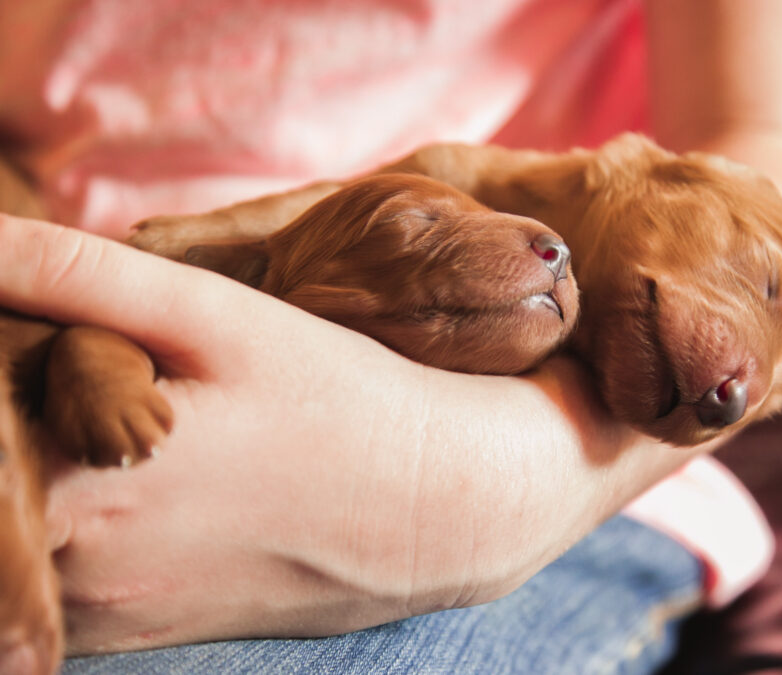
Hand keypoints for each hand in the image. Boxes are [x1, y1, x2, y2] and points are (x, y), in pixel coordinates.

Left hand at [0, 215, 701, 653]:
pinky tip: (138, 485)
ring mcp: (111, 613)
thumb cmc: (337, 402)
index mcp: (81, 482)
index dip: (0, 374)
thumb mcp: (220, 321)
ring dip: (31, 485)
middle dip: (12, 426)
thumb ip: (79, 276)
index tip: (33, 333)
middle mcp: (79, 569)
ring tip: (123, 425)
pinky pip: (57, 586)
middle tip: (108, 372)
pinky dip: (64, 533)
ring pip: (15, 548)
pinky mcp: (144, 634)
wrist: (438, 506)